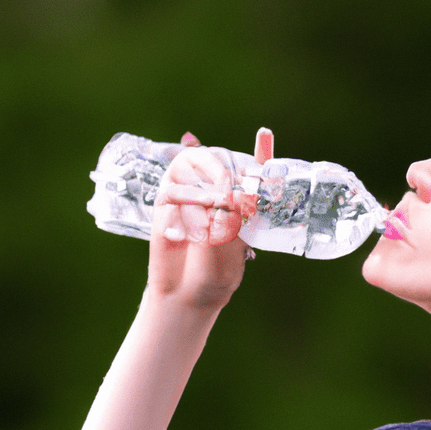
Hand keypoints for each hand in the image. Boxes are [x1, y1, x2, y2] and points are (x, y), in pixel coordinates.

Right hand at [148, 127, 272, 309]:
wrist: (184, 295)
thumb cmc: (215, 273)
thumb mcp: (234, 250)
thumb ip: (232, 220)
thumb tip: (229, 196)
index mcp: (241, 201)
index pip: (254, 170)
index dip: (262, 151)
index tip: (265, 134)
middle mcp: (214, 190)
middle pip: (219, 157)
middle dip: (223, 170)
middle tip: (227, 192)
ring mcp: (188, 193)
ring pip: (193, 170)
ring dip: (203, 193)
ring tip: (207, 222)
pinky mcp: (166, 204)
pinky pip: (172, 191)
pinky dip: (183, 207)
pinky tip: (186, 232)